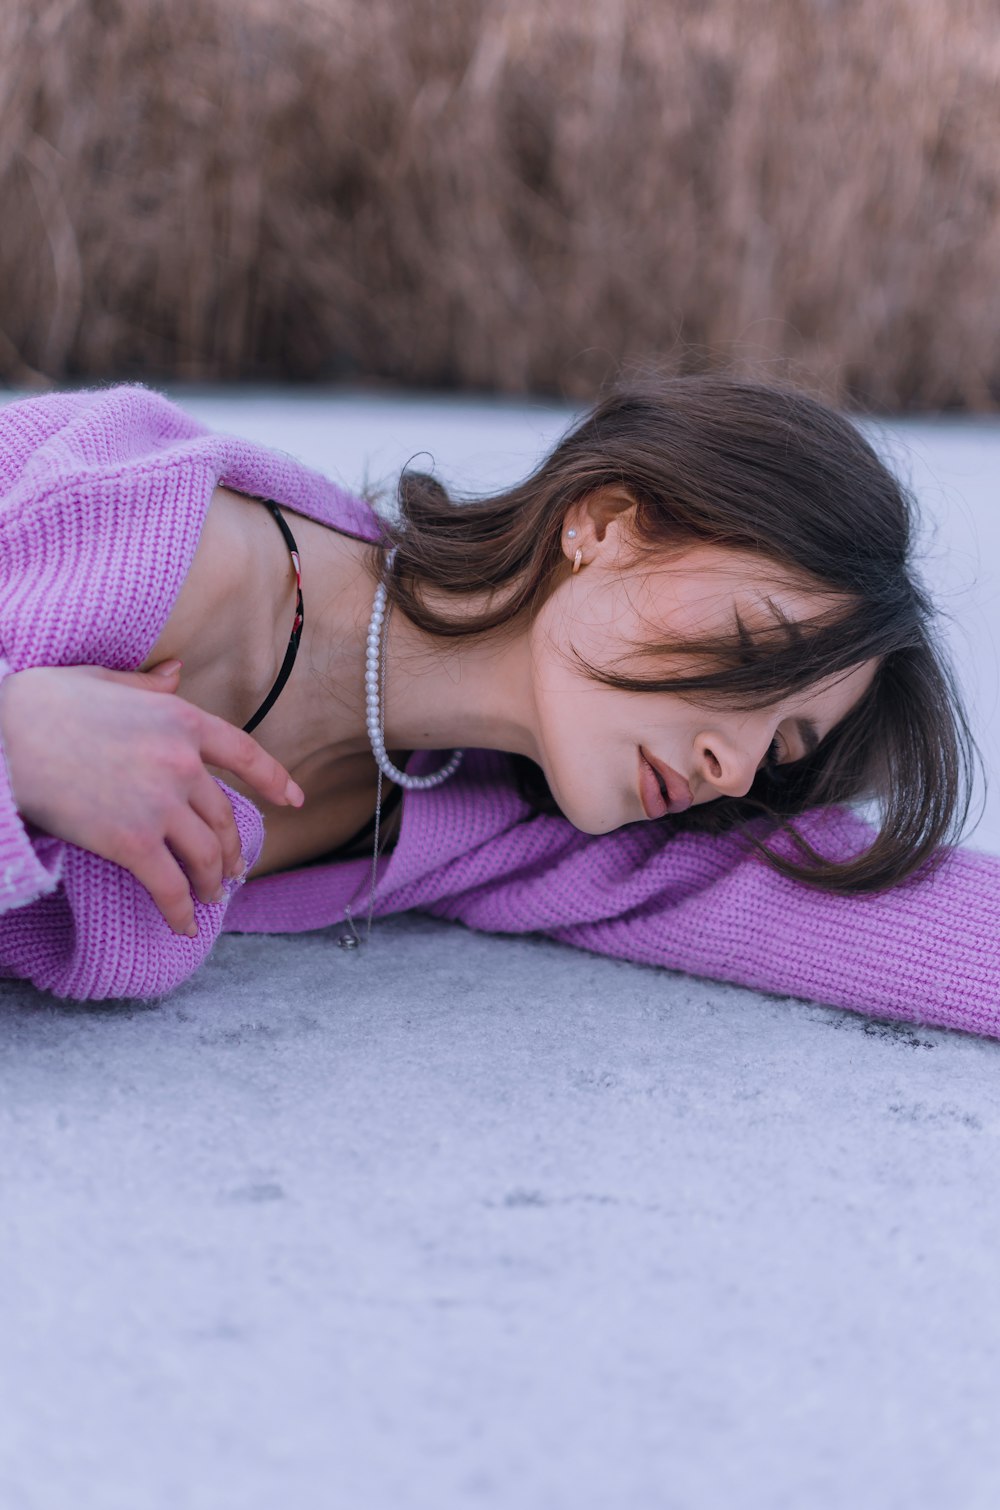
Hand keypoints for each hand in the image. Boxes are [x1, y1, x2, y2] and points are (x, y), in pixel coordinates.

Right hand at [0, 661, 303, 935]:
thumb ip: (148, 684)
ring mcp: (159, 804)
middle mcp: (181, 762)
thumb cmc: (43, 702)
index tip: (294, 801)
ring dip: (212, 882)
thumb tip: (177, 673)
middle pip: (222, 816)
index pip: (245, 754)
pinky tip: (183, 926)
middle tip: (235, 868)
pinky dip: (180, 911)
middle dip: (232, 848)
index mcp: (181, 719)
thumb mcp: (104, 679)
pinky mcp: (131, 842)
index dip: (275, 780)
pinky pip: (169, 885)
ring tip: (211, 896)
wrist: (1, 733)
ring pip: (205, 855)